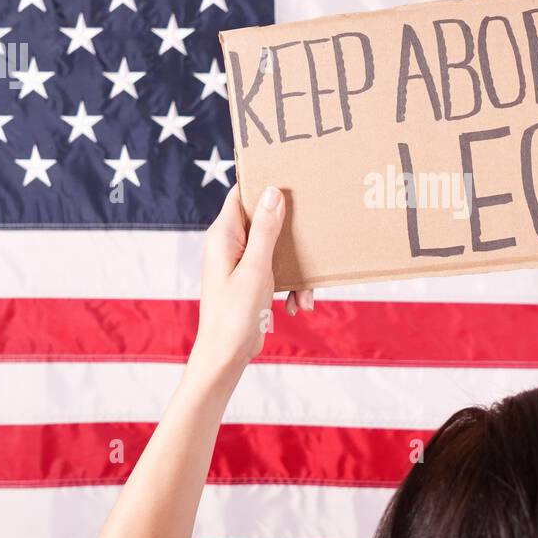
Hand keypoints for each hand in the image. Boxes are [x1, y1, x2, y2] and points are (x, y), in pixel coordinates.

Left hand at [193, 186, 313, 378]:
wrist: (226, 357)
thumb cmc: (234, 315)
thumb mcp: (255, 269)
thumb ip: (265, 230)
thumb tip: (272, 191)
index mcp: (224, 235)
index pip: (242, 194)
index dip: (265, 184)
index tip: (293, 180)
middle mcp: (231, 244)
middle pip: (266, 219)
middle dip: (291, 232)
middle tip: (313, 233)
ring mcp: (241, 262)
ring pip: (277, 248)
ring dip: (296, 267)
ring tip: (306, 293)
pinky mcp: (252, 279)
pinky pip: (278, 270)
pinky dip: (291, 285)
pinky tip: (296, 306)